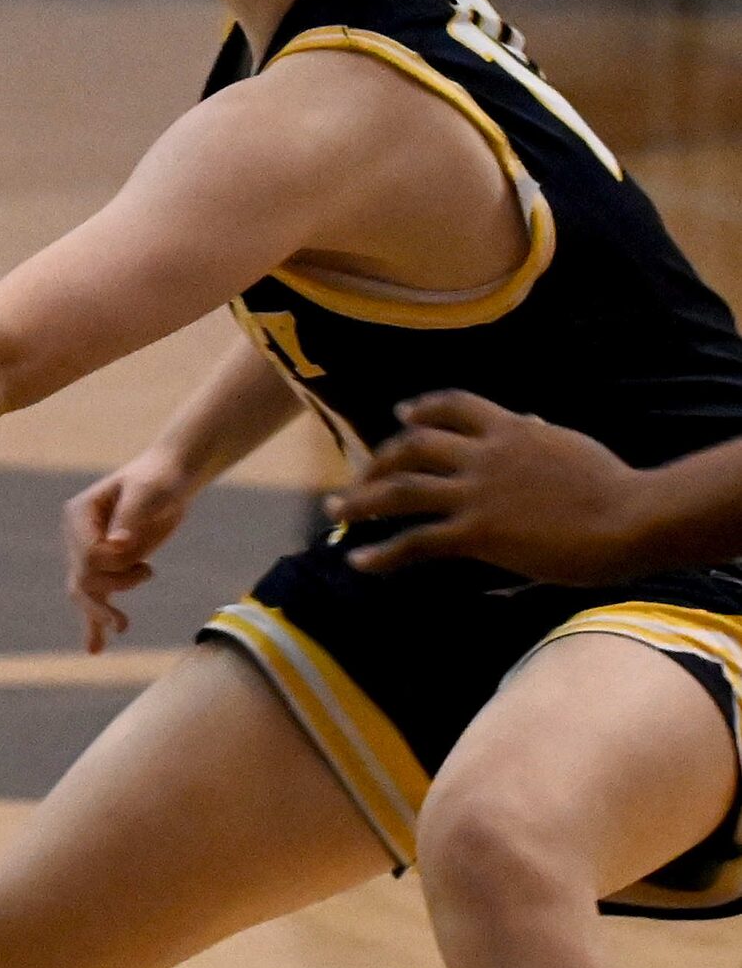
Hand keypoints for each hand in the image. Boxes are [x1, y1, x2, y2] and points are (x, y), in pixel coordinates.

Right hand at [65, 452, 193, 652]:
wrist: (172, 481)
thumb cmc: (159, 479)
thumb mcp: (148, 492)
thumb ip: (131, 516)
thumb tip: (118, 544)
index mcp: (79, 515)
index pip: (86, 553)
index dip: (111, 559)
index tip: (133, 545)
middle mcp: (78, 537)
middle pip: (83, 577)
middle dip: (109, 591)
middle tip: (135, 595)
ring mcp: (92, 554)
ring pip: (86, 594)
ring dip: (101, 615)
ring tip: (123, 626)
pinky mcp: (110, 568)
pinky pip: (97, 598)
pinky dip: (94, 623)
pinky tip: (95, 648)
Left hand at [324, 392, 655, 583]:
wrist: (632, 516)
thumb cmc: (616, 487)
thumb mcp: (570, 446)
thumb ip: (539, 435)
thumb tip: (527, 421)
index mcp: (510, 429)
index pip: (453, 406)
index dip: (421, 410)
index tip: (401, 415)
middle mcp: (484, 454)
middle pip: (413, 447)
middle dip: (378, 460)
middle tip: (358, 476)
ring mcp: (476, 492)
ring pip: (401, 490)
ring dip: (361, 500)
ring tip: (336, 511)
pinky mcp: (477, 532)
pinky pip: (417, 541)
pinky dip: (383, 552)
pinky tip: (360, 561)